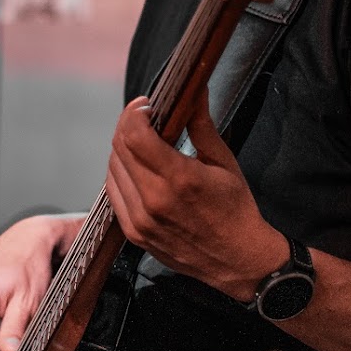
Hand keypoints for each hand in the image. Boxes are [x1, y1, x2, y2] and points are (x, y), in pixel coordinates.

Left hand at [106, 93, 286, 300]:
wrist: (237, 260)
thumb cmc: (236, 211)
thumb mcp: (224, 163)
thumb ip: (201, 125)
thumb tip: (194, 90)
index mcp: (180, 180)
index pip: (136, 136)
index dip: (134, 113)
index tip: (145, 105)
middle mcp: (154, 201)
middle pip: (120, 149)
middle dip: (127, 126)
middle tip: (143, 117)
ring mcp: (140, 221)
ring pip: (112, 170)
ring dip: (122, 150)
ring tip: (141, 142)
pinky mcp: (134, 234)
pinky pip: (114, 194)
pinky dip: (120, 174)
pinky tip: (137, 168)